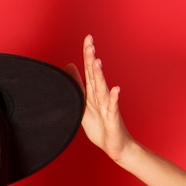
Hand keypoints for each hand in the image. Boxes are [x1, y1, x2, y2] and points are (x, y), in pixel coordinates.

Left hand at [66, 35, 134, 163]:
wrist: (115, 146)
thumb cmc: (100, 126)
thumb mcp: (84, 104)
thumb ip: (78, 85)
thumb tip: (69, 66)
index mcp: (93, 93)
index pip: (90, 71)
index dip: (88, 55)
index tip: (88, 38)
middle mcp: (102, 97)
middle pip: (95, 76)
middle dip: (92, 60)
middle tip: (90, 43)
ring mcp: (108, 107)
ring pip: (103, 90)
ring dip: (100, 76)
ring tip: (97, 62)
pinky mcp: (113, 120)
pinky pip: (113, 109)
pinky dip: (114, 99)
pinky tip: (116, 90)